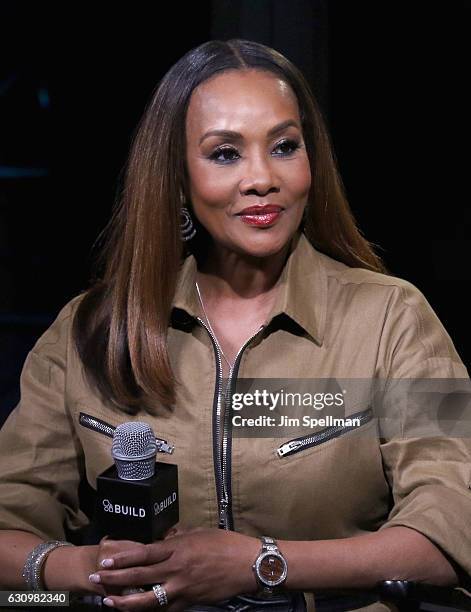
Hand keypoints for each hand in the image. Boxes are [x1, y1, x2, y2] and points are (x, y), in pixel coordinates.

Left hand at [88, 527, 259, 610]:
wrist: (247, 565)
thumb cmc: (226, 544)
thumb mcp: (200, 532)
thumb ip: (180, 536)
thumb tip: (166, 538)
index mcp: (177, 549)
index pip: (142, 554)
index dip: (121, 559)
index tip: (104, 562)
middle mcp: (175, 569)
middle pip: (138, 575)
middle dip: (114, 579)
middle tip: (94, 580)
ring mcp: (182, 589)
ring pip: (147, 599)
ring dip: (125, 601)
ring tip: (109, 602)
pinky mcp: (190, 602)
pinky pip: (166, 609)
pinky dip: (151, 611)